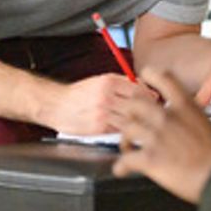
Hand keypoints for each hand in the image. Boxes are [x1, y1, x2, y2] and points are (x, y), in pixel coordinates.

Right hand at [44, 74, 158, 134]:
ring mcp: (103, 112)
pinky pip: (120, 129)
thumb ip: (121, 84)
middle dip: (147, 109)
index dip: (149, 95)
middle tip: (153, 113)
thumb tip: (145, 89)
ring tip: (142, 122)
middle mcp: (106, 96)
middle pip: (137, 104)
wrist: (56, 105)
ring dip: (137, 121)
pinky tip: (126, 129)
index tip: (154, 99)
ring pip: (130, 118)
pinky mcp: (99, 127)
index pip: (138, 88)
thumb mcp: (100, 81)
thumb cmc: (79, 94)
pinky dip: (125, 129)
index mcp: (108, 81)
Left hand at [111, 68, 210, 202]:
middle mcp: (168, 118)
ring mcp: (157, 137)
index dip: (151, 76)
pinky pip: (125, 160)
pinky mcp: (150, 159)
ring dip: (125, 140)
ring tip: (128, 149)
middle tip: (133, 123)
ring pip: (127, 130)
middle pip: (135, 104)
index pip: (163, 78)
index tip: (145, 78)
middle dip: (131, 114)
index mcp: (187, 107)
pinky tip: (122, 170)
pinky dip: (121, 166)